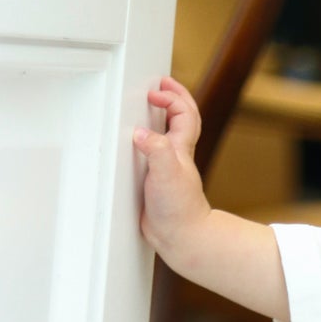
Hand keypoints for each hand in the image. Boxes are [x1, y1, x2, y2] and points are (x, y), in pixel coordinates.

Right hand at [132, 75, 209, 260]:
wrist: (182, 238)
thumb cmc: (179, 209)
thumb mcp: (167, 173)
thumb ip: (155, 150)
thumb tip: (140, 133)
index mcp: (180, 149)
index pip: (183, 113)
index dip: (171, 97)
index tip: (154, 92)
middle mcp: (176, 155)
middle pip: (182, 118)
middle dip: (173, 97)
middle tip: (161, 83)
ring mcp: (167, 167)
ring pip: (168, 134)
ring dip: (162, 116)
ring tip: (150, 103)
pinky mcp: (156, 181)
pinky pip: (153, 153)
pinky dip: (147, 141)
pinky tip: (137, 143)